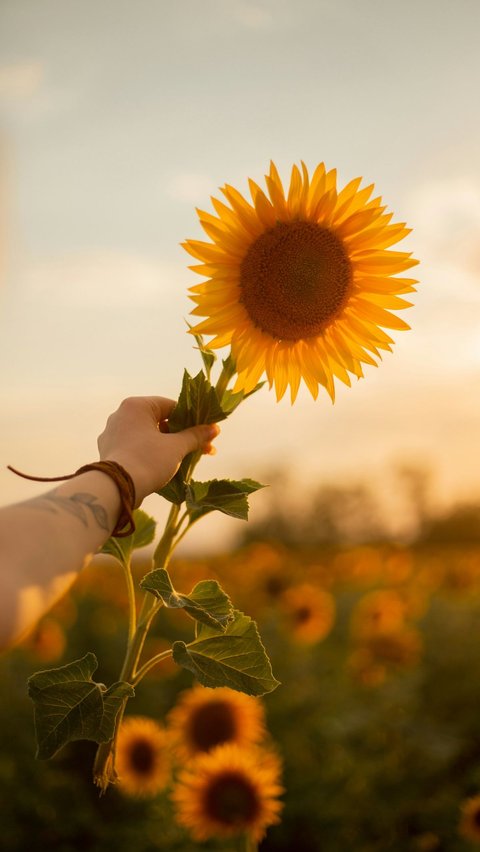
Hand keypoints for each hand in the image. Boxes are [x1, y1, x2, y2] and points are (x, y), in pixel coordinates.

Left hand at [97, 396, 219, 505]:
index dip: (191, 419)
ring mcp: (112, 433)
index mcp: (136, 406)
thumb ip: (195, 436)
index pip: (170, 406)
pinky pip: (135, 446)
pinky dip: (150, 453)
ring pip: (147, 435)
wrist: (117, 488)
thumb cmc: (148, 460)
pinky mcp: (109, 451)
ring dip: (167, 445)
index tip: (205, 432)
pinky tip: (164, 465)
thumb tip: (214, 429)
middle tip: (200, 448)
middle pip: (159, 421)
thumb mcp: (176, 447)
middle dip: (181, 435)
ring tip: (186, 459)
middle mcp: (121, 415)